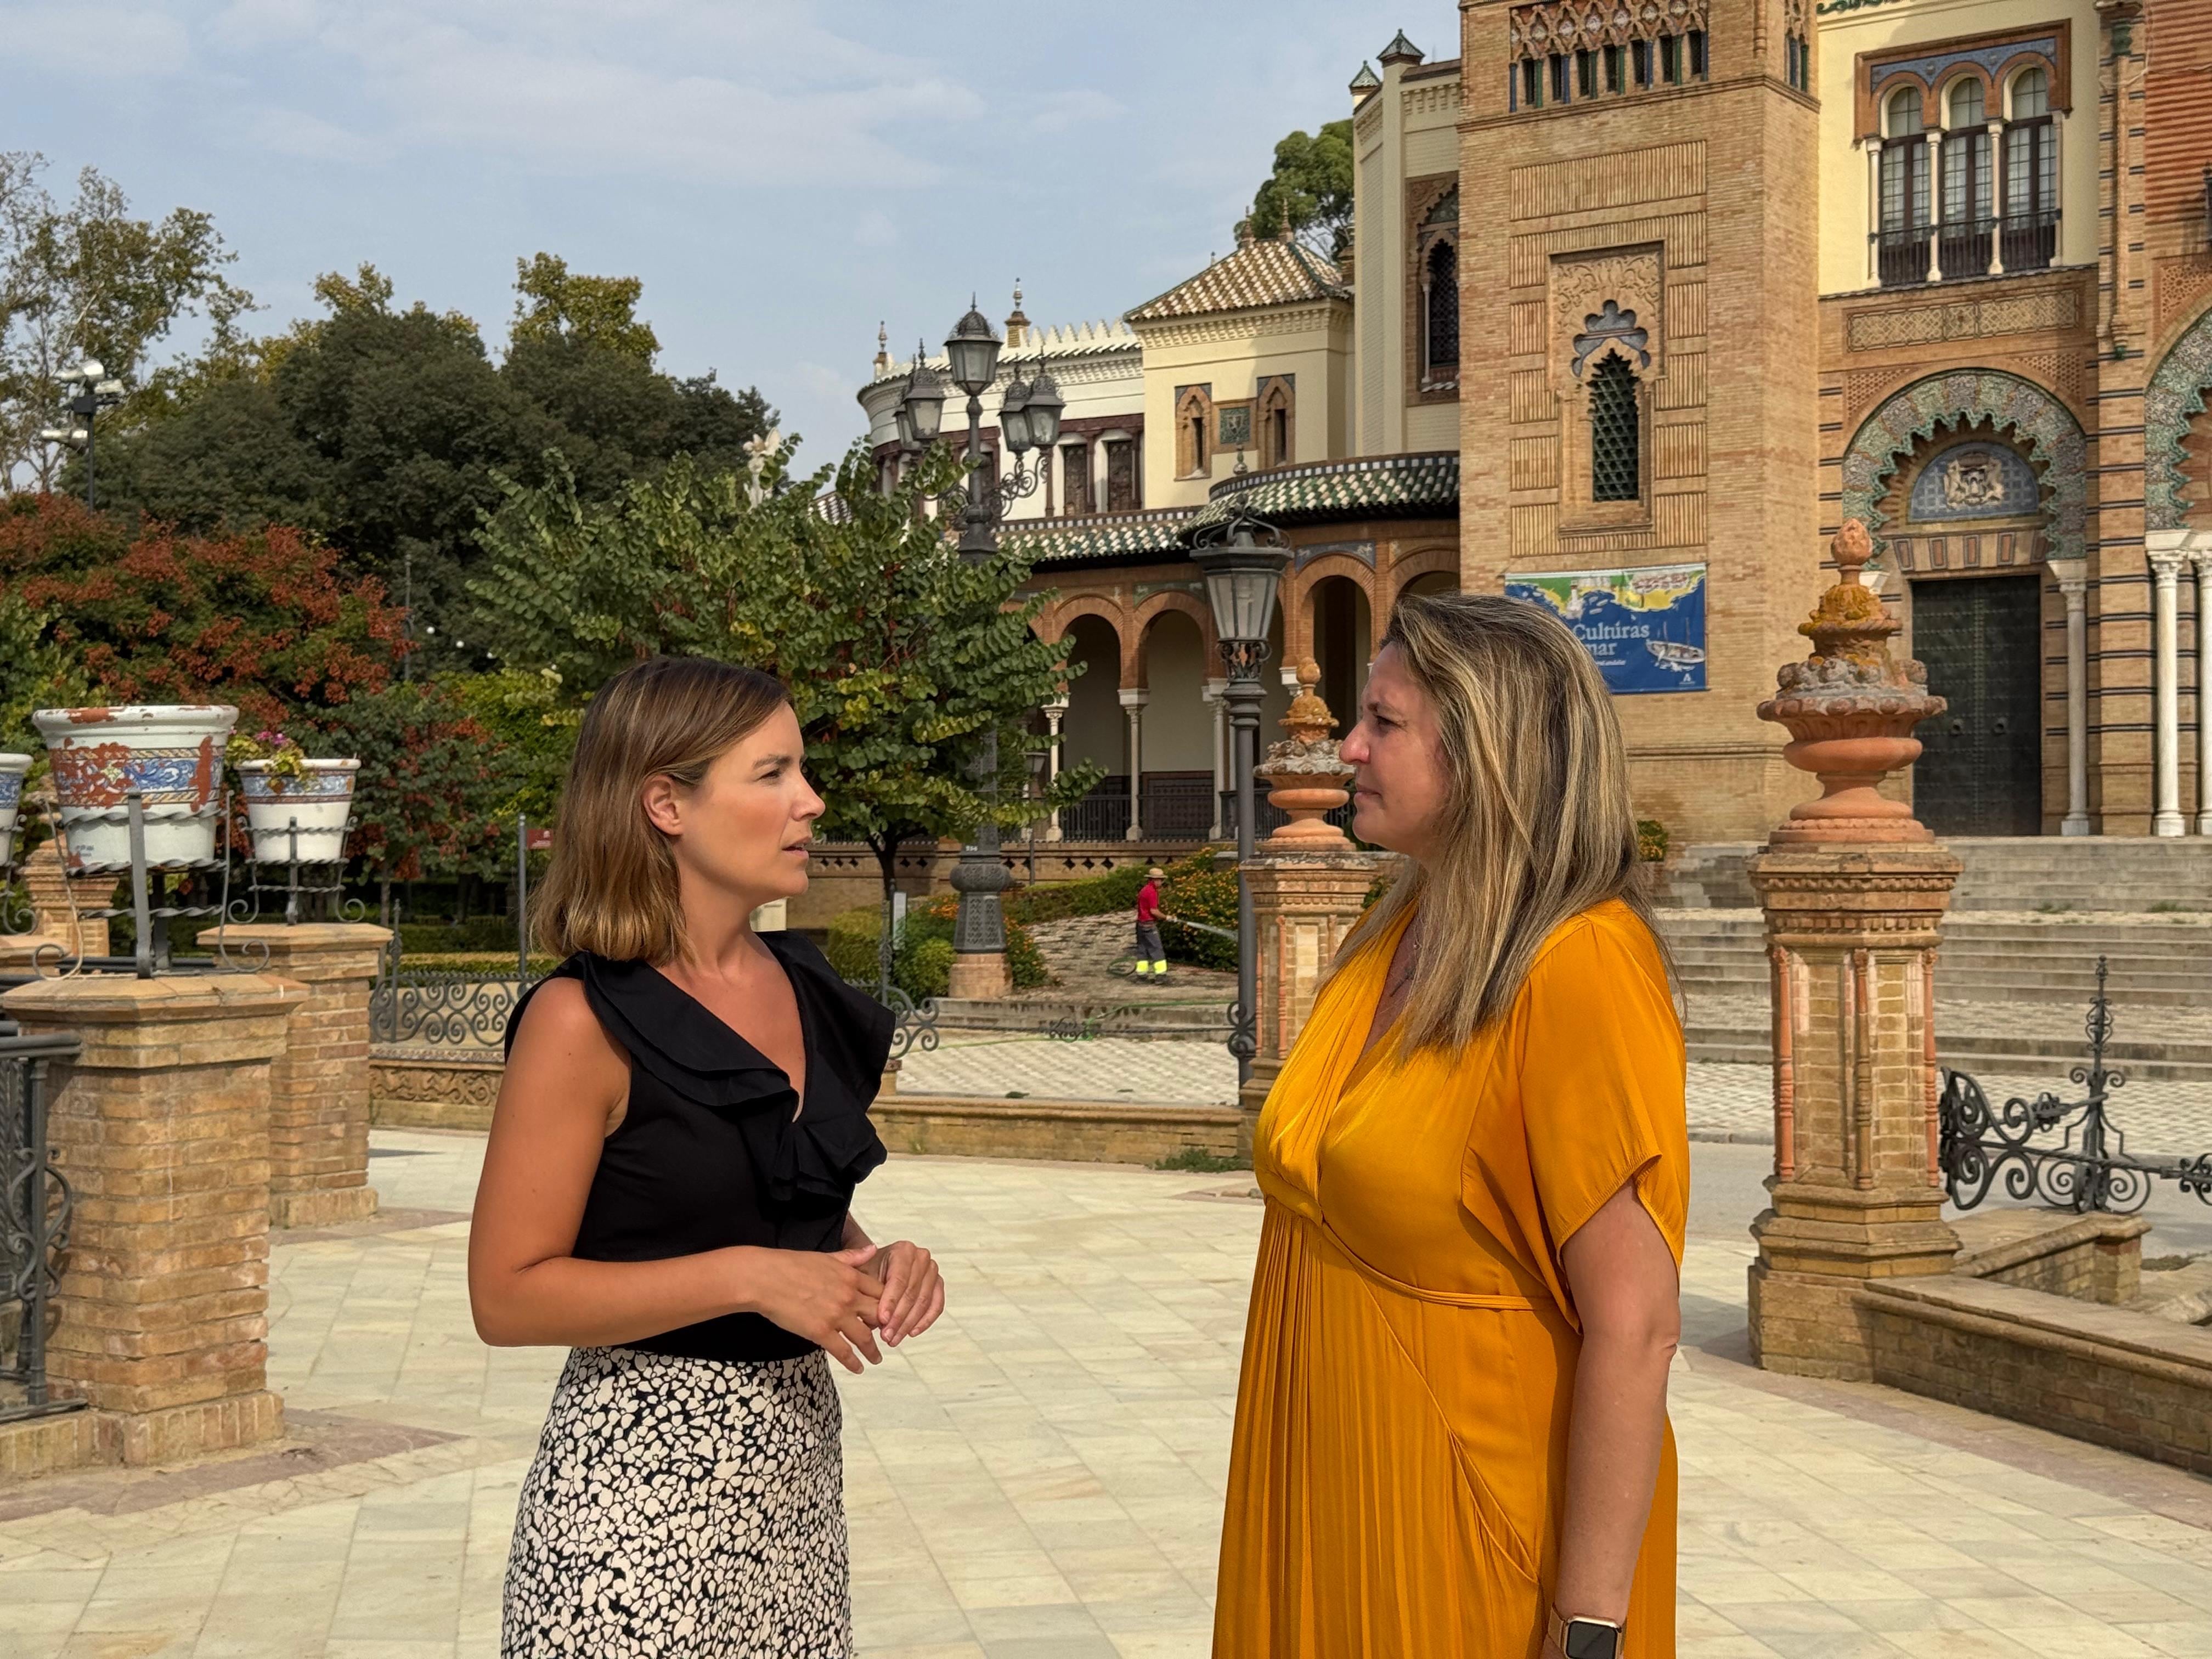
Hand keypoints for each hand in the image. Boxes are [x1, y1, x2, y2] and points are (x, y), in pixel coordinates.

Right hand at [749, 1245, 884, 1373]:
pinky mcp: (821, 1332)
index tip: (889, 1313)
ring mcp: (836, 1315)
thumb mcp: (826, 1256)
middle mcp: (849, 1296)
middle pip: (878, 1315)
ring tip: (876, 1359)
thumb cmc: (792, 1264)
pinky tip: (857, 1368)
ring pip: (864, 1337)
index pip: (880, 1292)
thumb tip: (872, 1249)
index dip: (888, 1304)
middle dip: (885, 1328)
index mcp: (851, 1276)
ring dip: (873, 1351)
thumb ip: (851, 1257)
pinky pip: (843, 1351)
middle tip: (888, 1338)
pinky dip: (853, 1362)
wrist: (766, 1278)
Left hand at [873, 1239, 945, 1344]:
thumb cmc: (871, 1269)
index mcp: (903, 1250)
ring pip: (924, 1302)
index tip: (882, 1320)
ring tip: (894, 1338)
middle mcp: (921, 1257)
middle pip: (912, 1293)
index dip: (891, 1302)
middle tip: (887, 1335)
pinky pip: (936, 1305)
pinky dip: (925, 1321)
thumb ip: (868, 1294)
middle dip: (899, 1318)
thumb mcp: (863, 1275)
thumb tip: (875, 1320)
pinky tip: (911, 1332)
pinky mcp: (938, 1284)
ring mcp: (932, 1270)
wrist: (879, 1265)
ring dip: (909, 1324)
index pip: (899, 1280)